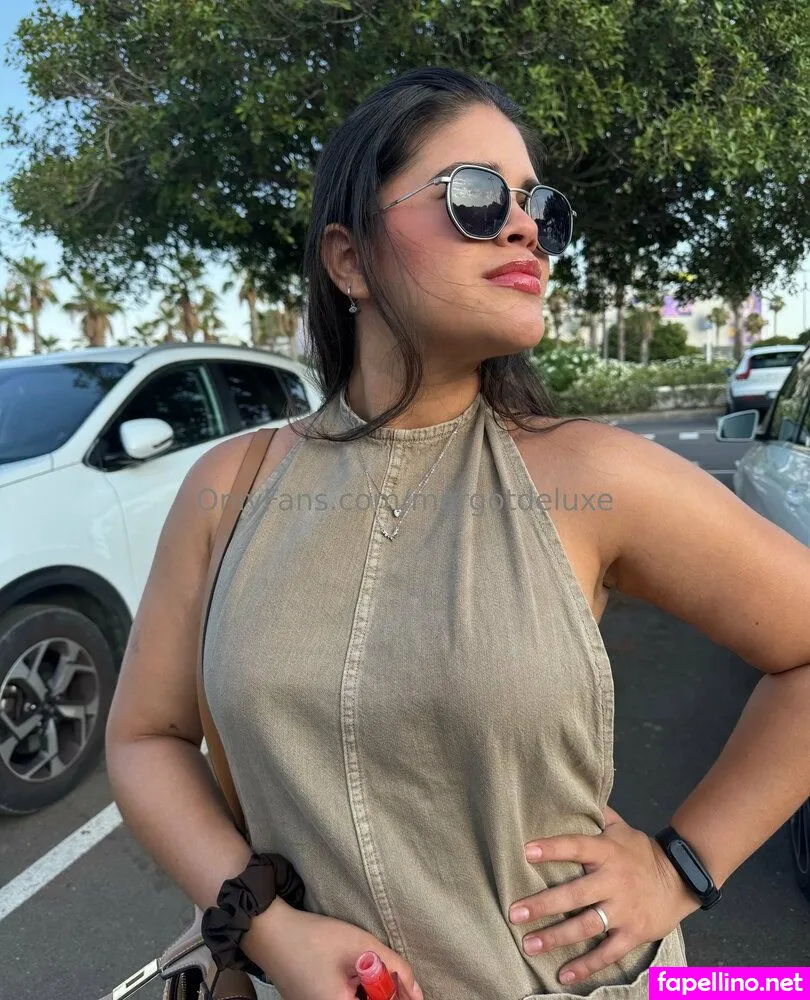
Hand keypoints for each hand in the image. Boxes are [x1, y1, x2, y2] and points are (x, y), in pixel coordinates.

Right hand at [245, 897, 423, 999]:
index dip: (396, 997)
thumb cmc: (314, 938)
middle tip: (384, 972)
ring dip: (366, 991)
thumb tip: (418, 992)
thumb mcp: (362, 946)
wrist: (270, 932)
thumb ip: (395, 969)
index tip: (403, 985)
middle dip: (381, 993)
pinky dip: (352, 991)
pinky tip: (347, 972)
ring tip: (359, 966)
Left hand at [509, 806, 700, 986]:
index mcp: (607, 852)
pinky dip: (586, 966)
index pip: (576, 847)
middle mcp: (613, 880)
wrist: (682, 880)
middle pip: (575, 894)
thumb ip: (598, 814)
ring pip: (586, 926)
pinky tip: (563, 974)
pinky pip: (607, 953)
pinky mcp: (633, 934)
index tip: (526, 852)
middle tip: (514, 912)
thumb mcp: (622, 828)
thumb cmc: (641, 852)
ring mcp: (623, 910)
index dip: (552, 848)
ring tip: (529, 944)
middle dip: (543, 904)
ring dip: (556, 937)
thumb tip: (573, 791)